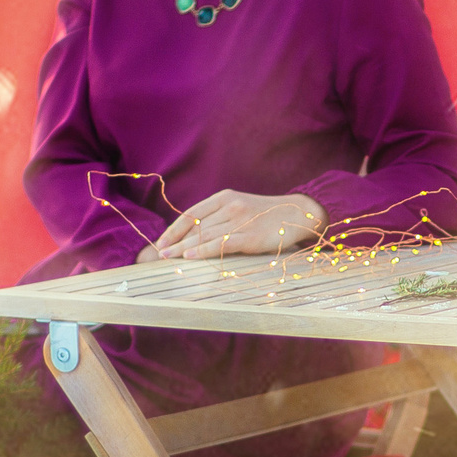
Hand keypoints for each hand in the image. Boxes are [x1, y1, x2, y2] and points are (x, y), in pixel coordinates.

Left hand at [145, 190, 326, 260]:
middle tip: (159, 254)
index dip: (173, 229)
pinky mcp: (250, 236)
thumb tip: (194, 234)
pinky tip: (191, 256)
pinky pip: (221, 243)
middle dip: (174, 241)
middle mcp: (229, 206)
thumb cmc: (266, 215)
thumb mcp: (240, 208)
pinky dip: (203, 250)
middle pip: (195, 226)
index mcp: (224, 198)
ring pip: (204, 235)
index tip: (161, 242)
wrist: (298, 214)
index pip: (191, 214)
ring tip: (169, 258)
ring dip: (184, 248)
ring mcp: (240, 220)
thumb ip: (219, 216)